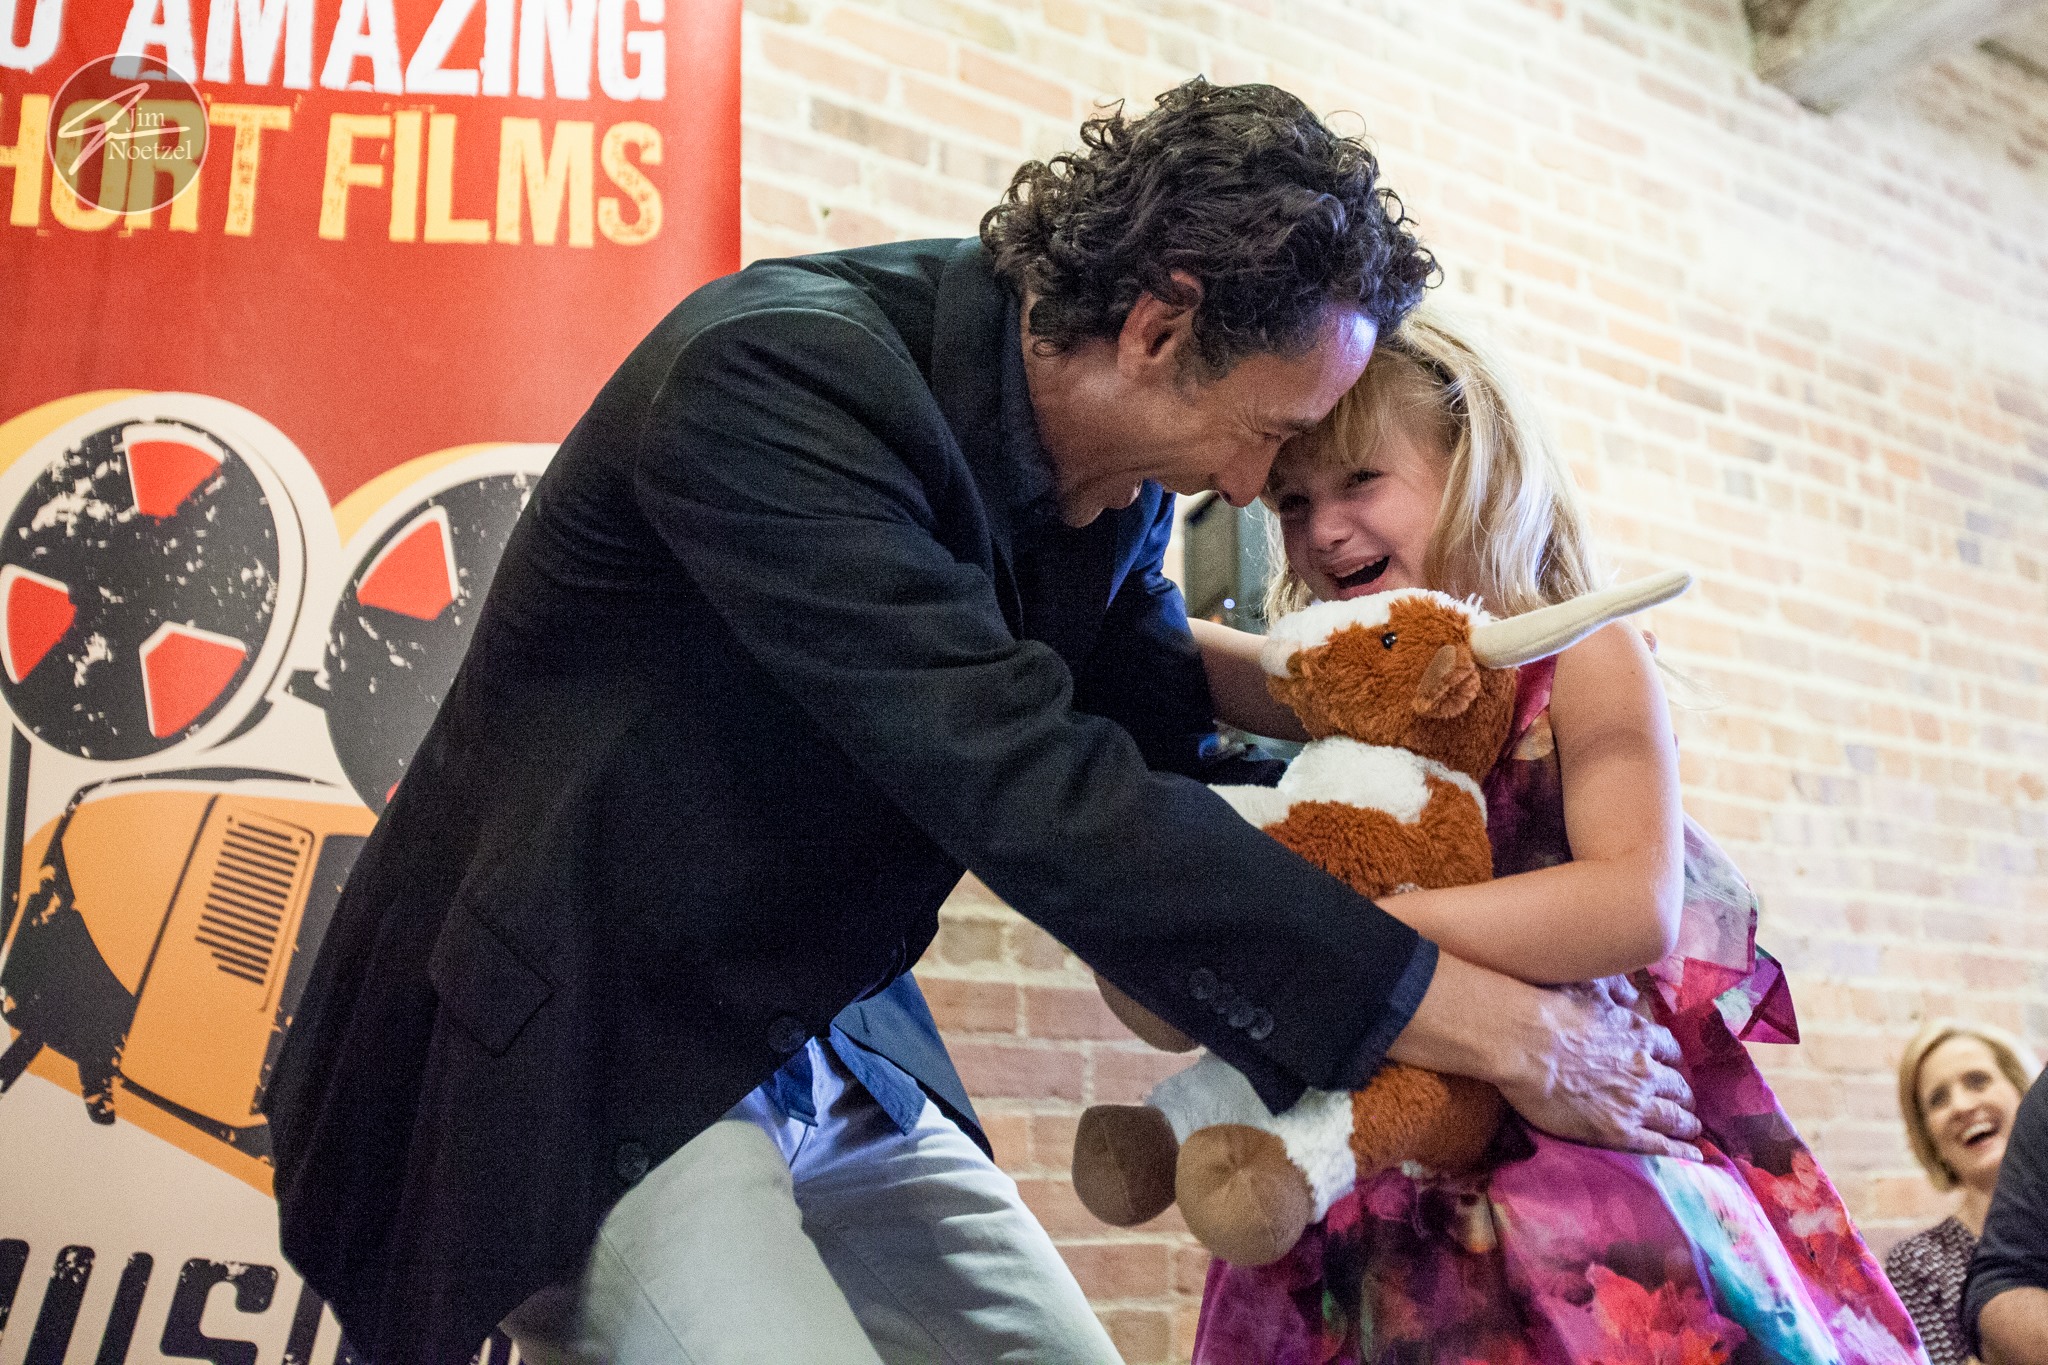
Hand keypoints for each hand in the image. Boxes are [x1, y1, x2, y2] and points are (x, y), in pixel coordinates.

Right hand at [1496, 976, 1702, 1160]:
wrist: (1524, 1044)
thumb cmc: (1550, 1011)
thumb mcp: (1590, 985)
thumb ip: (1616, 988)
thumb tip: (1632, 995)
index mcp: (1639, 1035)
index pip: (1668, 1049)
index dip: (1670, 1060)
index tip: (1670, 1065)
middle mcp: (1645, 1070)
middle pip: (1676, 1086)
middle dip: (1683, 1094)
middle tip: (1685, 1102)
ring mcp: (1634, 1102)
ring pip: (1674, 1117)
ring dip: (1686, 1123)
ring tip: (1691, 1129)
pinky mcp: (1618, 1131)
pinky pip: (1659, 1144)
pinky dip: (1680, 1150)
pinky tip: (1692, 1155)